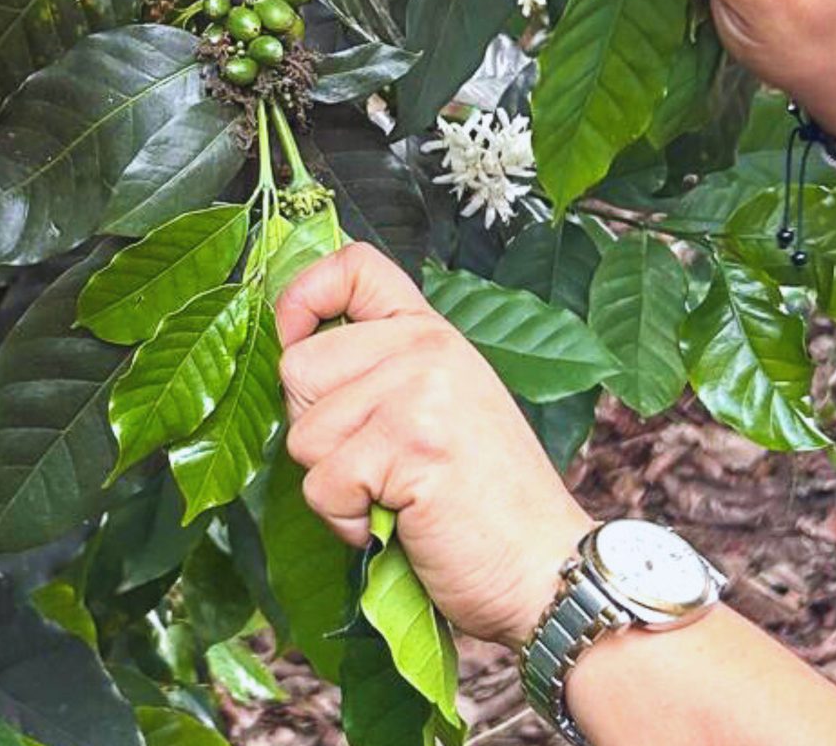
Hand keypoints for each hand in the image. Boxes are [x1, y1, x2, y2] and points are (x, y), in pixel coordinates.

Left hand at [274, 243, 593, 648]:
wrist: (544, 570)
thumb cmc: (484, 505)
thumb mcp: (440, 410)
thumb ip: (381, 372)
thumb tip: (291, 355)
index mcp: (430, 334)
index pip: (354, 266)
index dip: (301, 296)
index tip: (294, 335)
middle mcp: (426, 349)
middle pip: (298, 367)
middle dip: (315, 432)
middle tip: (375, 465)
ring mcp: (419, 392)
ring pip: (303, 434)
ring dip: (334, 485)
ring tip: (395, 497)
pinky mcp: (408, 445)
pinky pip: (321, 484)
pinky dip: (345, 521)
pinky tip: (398, 523)